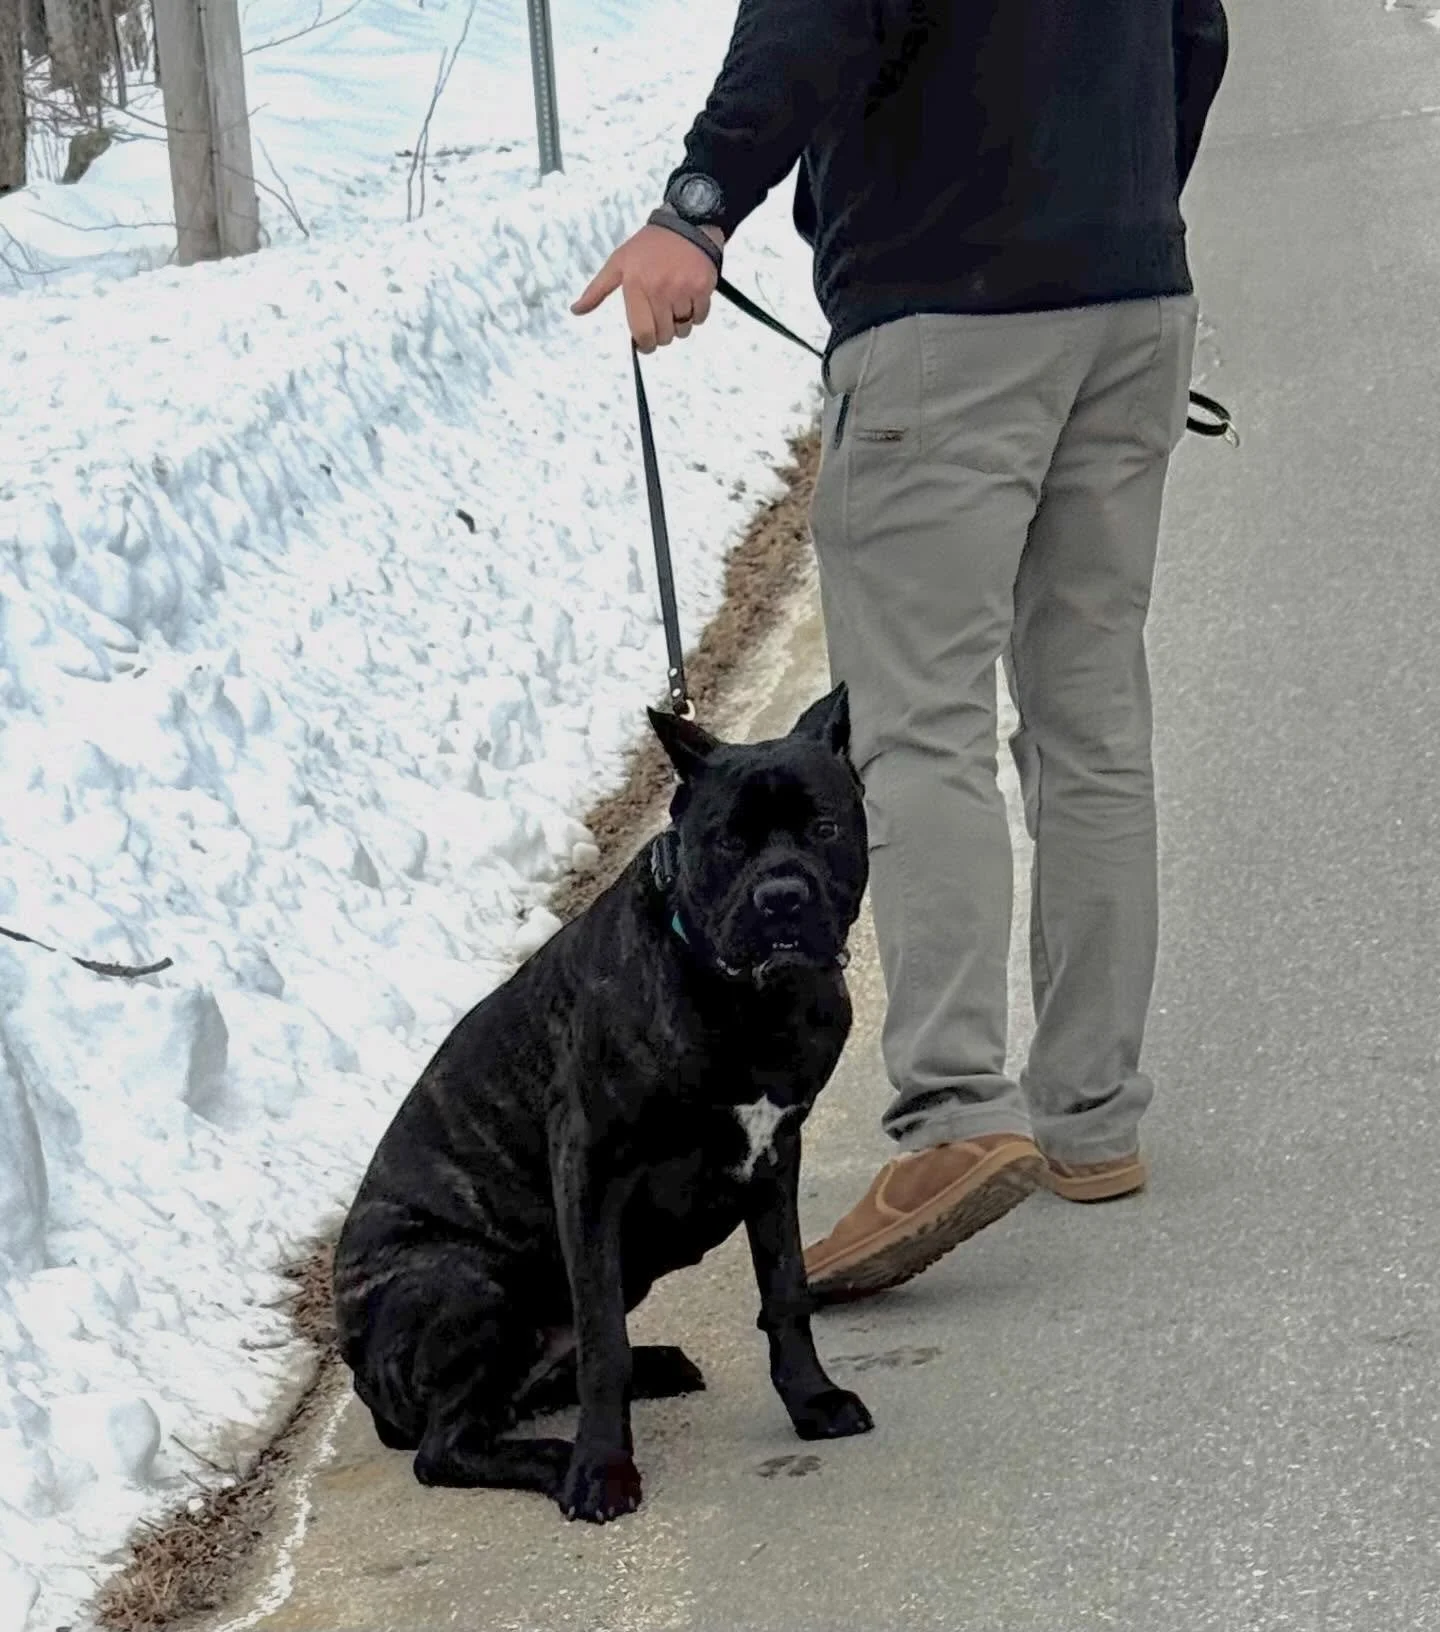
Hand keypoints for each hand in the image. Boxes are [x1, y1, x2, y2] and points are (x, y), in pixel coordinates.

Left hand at [572, 223, 723, 353]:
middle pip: (665, 336)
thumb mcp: (618, 263)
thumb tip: (576, 310)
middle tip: (662, 317)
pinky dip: (696, 313)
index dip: (645, 345)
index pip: (643, 333)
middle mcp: (659, 289)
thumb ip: (596, 290)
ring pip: (684, 329)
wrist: (687, 223)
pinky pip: (700, 318)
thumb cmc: (649, 246)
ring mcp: (683, 289)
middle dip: (663, 334)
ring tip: (676, 302)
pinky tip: (689, 295)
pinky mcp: (703, 288)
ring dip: (680, 323)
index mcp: (636, 285)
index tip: (646, 343)